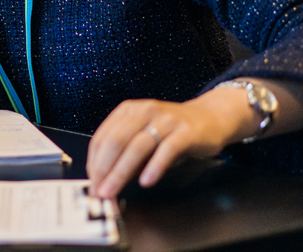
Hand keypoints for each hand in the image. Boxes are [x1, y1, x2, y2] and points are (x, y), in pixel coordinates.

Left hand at [86, 92, 246, 198]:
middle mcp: (144, 111)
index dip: (93, 163)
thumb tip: (105, 180)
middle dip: (104, 170)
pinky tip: (146, 181)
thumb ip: (125, 154)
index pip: (102, 138)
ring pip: (137, 146)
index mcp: (127, 111)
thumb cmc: (172, 132)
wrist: (210, 118)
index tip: (92, 184)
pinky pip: (167, 150)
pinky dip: (154, 167)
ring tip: (114, 190)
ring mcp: (165, 120)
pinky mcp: (186, 132)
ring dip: (122, 172)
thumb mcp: (143, 137)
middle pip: (116, 141)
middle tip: (100, 191)